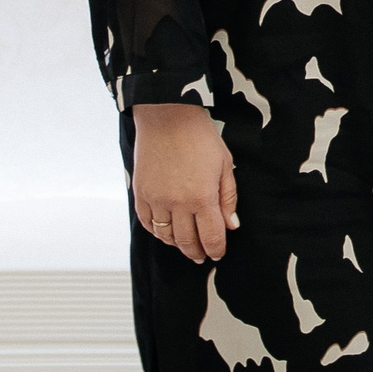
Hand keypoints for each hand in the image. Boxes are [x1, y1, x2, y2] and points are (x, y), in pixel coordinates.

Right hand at [132, 102, 237, 264]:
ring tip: (186, 245)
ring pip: (166, 236)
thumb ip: (228, 197)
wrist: (167, 116)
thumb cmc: (199, 136)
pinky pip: (147, 223)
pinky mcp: (141, 193)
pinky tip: (166, 232)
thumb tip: (231, 225)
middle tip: (202, 255)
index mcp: (202, 197)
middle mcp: (177, 204)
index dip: (216, 250)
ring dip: (177, 245)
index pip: (210, 237)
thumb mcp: (224, 164)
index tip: (218, 253)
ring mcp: (156, 200)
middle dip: (197, 252)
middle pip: (187, 242)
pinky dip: (157, 232)